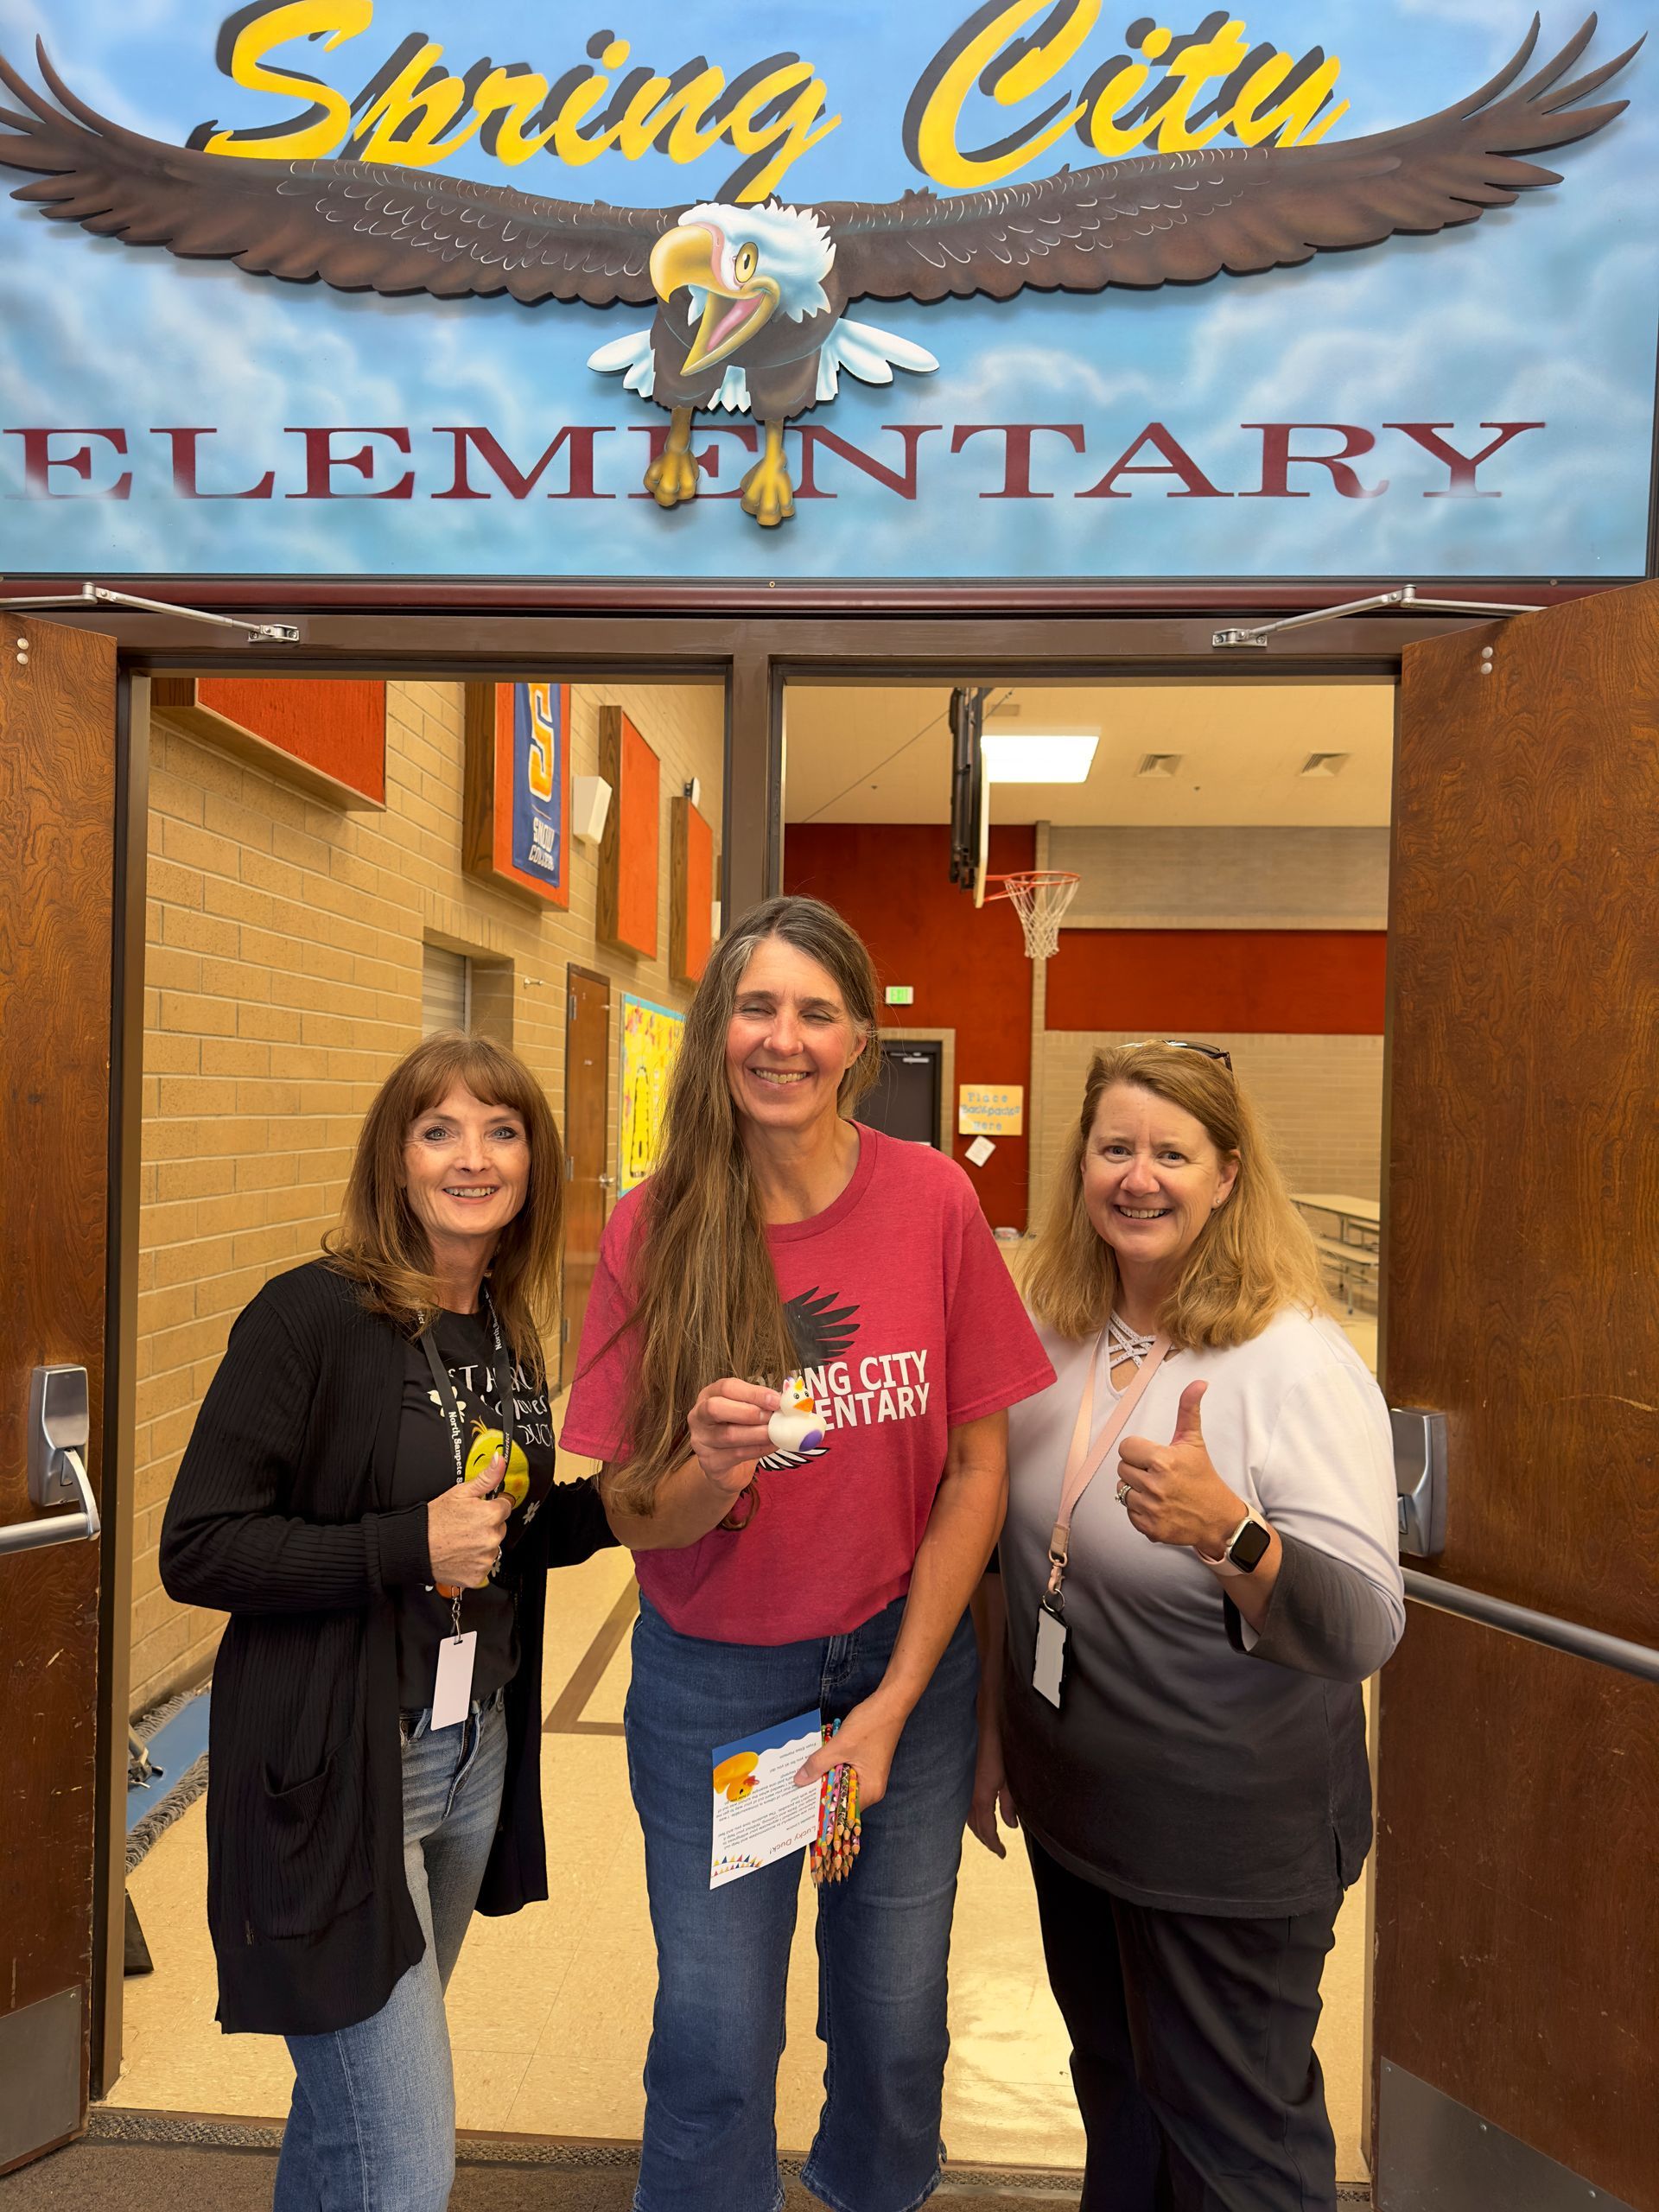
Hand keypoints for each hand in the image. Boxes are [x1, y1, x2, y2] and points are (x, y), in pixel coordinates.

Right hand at [427, 1453, 510, 1587]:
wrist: (415, 1547)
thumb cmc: (434, 1521)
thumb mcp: (459, 1492)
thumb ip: (486, 1478)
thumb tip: (500, 1461)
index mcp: (491, 1515)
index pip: (505, 1506)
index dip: (491, 1506)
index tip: (478, 1510)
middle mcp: (492, 1538)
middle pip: (500, 1527)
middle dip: (487, 1525)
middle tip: (466, 1525)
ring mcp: (485, 1558)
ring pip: (492, 1547)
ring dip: (482, 1544)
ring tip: (461, 1540)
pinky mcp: (478, 1575)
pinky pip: (483, 1565)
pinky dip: (474, 1561)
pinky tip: (461, 1554)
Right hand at [686, 1378, 781, 1498]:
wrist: (728, 1466)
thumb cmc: (739, 1429)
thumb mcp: (746, 1411)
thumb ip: (760, 1403)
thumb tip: (785, 1400)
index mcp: (709, 1395)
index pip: (726, 1387)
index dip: (753, 1393)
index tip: (776, 1400)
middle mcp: (698, 1416)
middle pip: (716, 1408)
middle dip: (748, 1412)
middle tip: (772, 1416)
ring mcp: (701, 1440)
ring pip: (728, 1434)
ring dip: (758, 1433)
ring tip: (777, 1432)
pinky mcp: (710, 1462)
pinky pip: (737, 1454)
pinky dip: (759, 1449)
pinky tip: (773, 1445)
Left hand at [793, 1691, 906, 1811]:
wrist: (890, 1703)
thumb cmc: (870, 1726)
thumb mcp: (840, 1746)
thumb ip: (818, 1764)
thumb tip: (799, 1781)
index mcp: (869, 1791)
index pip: (841, 1811)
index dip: (821, 1811)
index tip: (800, 1810)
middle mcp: (871, 1788)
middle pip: (840, 1798)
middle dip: (820, 1793)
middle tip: (795, 1793)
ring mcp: (868, 1775)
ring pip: (840, 1783)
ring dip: (824, 1778)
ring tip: (801, 1778)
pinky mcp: (864, 1764)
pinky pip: (844, 1772)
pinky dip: (831, 1768)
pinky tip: (816, 1764)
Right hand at [967, 1720, 1018, 1857]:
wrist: (982, 1718)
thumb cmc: (998, 1743)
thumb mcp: (1010, 1776)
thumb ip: (1009, 1803)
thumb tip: (1011, 1825)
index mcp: (982, 1796)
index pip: (987, 1831)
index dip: (994, 1845)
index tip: (1002, 1854)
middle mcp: (969, 1795)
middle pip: (975, 1827)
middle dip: (986, 1839)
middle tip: (996, 1847)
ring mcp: (962, 1786)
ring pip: (967, 1817)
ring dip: (977, 1828)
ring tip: (987, 1834)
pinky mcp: (960, 1777)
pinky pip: (963, 1804)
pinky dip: (970, 1814)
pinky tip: (975, 1813)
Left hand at [1116, 1381, 1244, 1553]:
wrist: (1218, 1518)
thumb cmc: (1204, 1477)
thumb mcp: (1194, 1442)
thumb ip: (1188, 1410)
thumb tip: (1198, 1383)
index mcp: (1163, 1461)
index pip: (1126, 1448)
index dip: (1138, 1451)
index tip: (1153, 1457)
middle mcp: (1155, 1486)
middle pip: (1122, 1469)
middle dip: (1137, 1470)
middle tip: (1158, 1474)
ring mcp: (1152, 1509)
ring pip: (1122, 1491)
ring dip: (1137, 1491)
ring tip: (1158, 1491)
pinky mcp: (1149, 1528)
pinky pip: (1129, 1513)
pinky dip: (1140, 1511)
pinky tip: (1158, 1507)